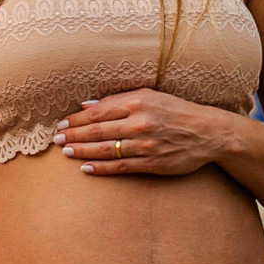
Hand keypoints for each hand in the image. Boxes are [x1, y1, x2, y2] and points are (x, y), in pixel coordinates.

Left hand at [53, 88, 228, 175]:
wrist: (207, 132)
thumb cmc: (176, 110)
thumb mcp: (150, 95)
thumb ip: (119, 100)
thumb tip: (87, 105)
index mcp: (139, 101)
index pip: (99, 111)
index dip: (77, 119)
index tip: (62, 124)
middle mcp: (140, 122)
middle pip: (98, 131)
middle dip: (74, 136)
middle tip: (56, 140)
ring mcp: (146, 144)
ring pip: (106, 149)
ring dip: (82, 152)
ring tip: (66, 153)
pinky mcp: (152, 163)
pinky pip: (121, 167)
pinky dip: (102, 168)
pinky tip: (86, 168)